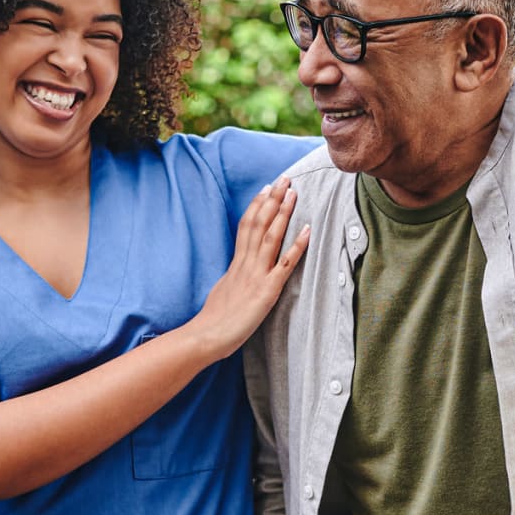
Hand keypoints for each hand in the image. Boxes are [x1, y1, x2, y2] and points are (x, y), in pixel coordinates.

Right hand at [190, 176, 308, 358]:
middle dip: (272, 200)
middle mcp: (245, 264)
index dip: (257, 206)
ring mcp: (256, 275)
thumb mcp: (222, 292)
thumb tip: (235, 275)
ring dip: (283, 213)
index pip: (246, 227)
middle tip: (283, 179)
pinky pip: (285, 264)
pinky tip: (307, 229)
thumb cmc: (212, 322)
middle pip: (259, 224)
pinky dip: (297, 245)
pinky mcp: (267, 290)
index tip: (265, 189)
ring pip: (270, 236)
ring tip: (293, 192)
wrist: (206, 336)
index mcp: (235, 264)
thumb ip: (232, 279)